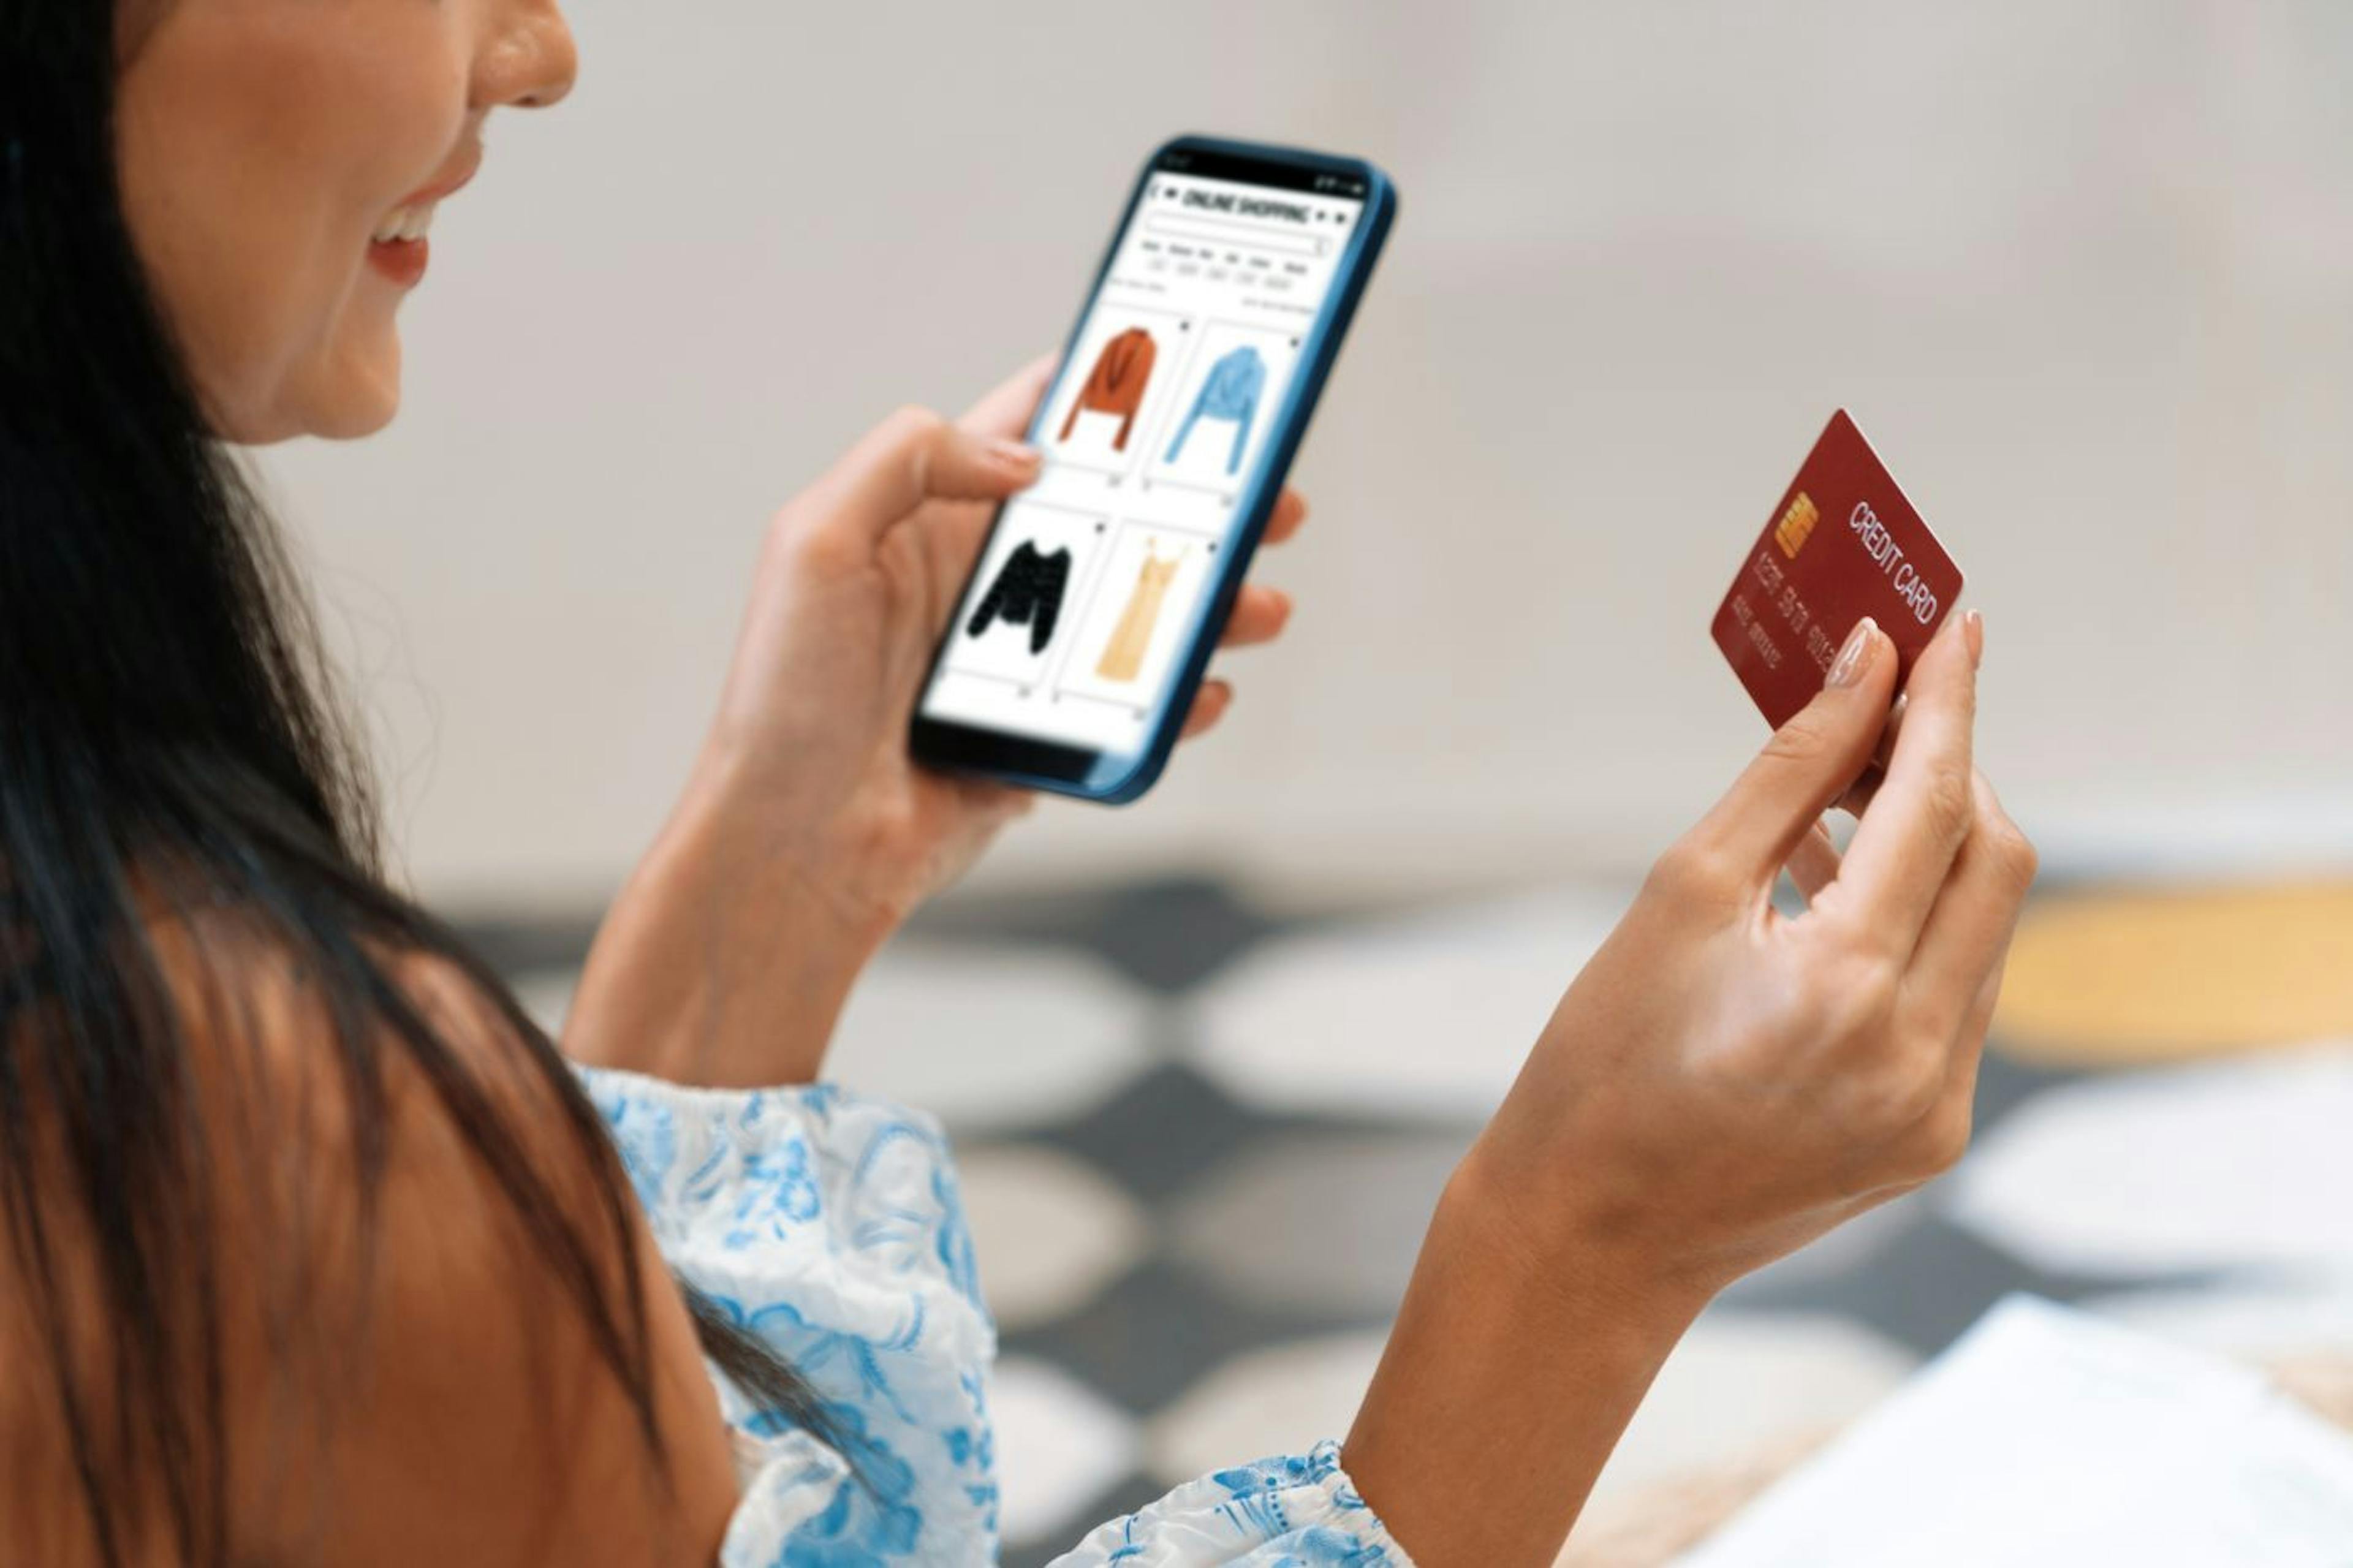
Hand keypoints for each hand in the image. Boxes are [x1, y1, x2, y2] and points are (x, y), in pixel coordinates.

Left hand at [563, 359, 1310, 1086]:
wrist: (797, 844)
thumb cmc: (786, 697)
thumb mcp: (816, 539)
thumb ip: (910, 459)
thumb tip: (1027, 458)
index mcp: (931, 520)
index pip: (1029, 430)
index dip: (1104, 394)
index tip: (1180, 371)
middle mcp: (982, 584)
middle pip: (1113, 523)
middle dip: (1195, 506)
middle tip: (1267, 497)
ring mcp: (1018, 664)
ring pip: (1137, 615)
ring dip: (1208, 605)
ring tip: (1260, 604)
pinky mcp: (1042, 738)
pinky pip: (1129, 710)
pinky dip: (1176, 699)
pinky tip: (1201, 692)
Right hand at [1345, 612, 2036, 1566]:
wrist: (1589, 1232)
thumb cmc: (1602, 1059)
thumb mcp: (1682, 893)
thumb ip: (1788, 772)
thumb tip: (1862, 666)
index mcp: (1842, 984)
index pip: (1934, 803)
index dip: (1945, 702)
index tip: (1951, 624)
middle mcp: (1916, 1052)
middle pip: (1994, 858)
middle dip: (1951, 769)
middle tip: (1886, 711)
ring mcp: (1936, 1105)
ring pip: (1985, 926)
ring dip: (1933, 849)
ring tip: (1843, 806)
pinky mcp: (1932, 1136)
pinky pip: (1957, 995)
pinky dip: (1916, 929)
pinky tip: (1839, 904)